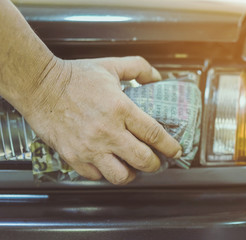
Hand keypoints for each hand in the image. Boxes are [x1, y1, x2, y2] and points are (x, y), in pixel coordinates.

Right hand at [23, 56, 181, 184]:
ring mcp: (90, 147)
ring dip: (132, 174)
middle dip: (155, 165)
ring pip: (120, 175)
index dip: (169, 146)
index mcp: (121, 109)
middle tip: (157, 162)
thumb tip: (157, 78)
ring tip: (133, 168)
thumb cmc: (75, 77)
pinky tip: (108, 164)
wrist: (40, 85)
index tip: (175, 151)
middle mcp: (107, 132)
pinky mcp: (73, 156)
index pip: (154, 134)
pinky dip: (106, 173)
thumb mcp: (112, 65)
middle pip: (142, 160)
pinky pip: (96, 176)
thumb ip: (139, 68)